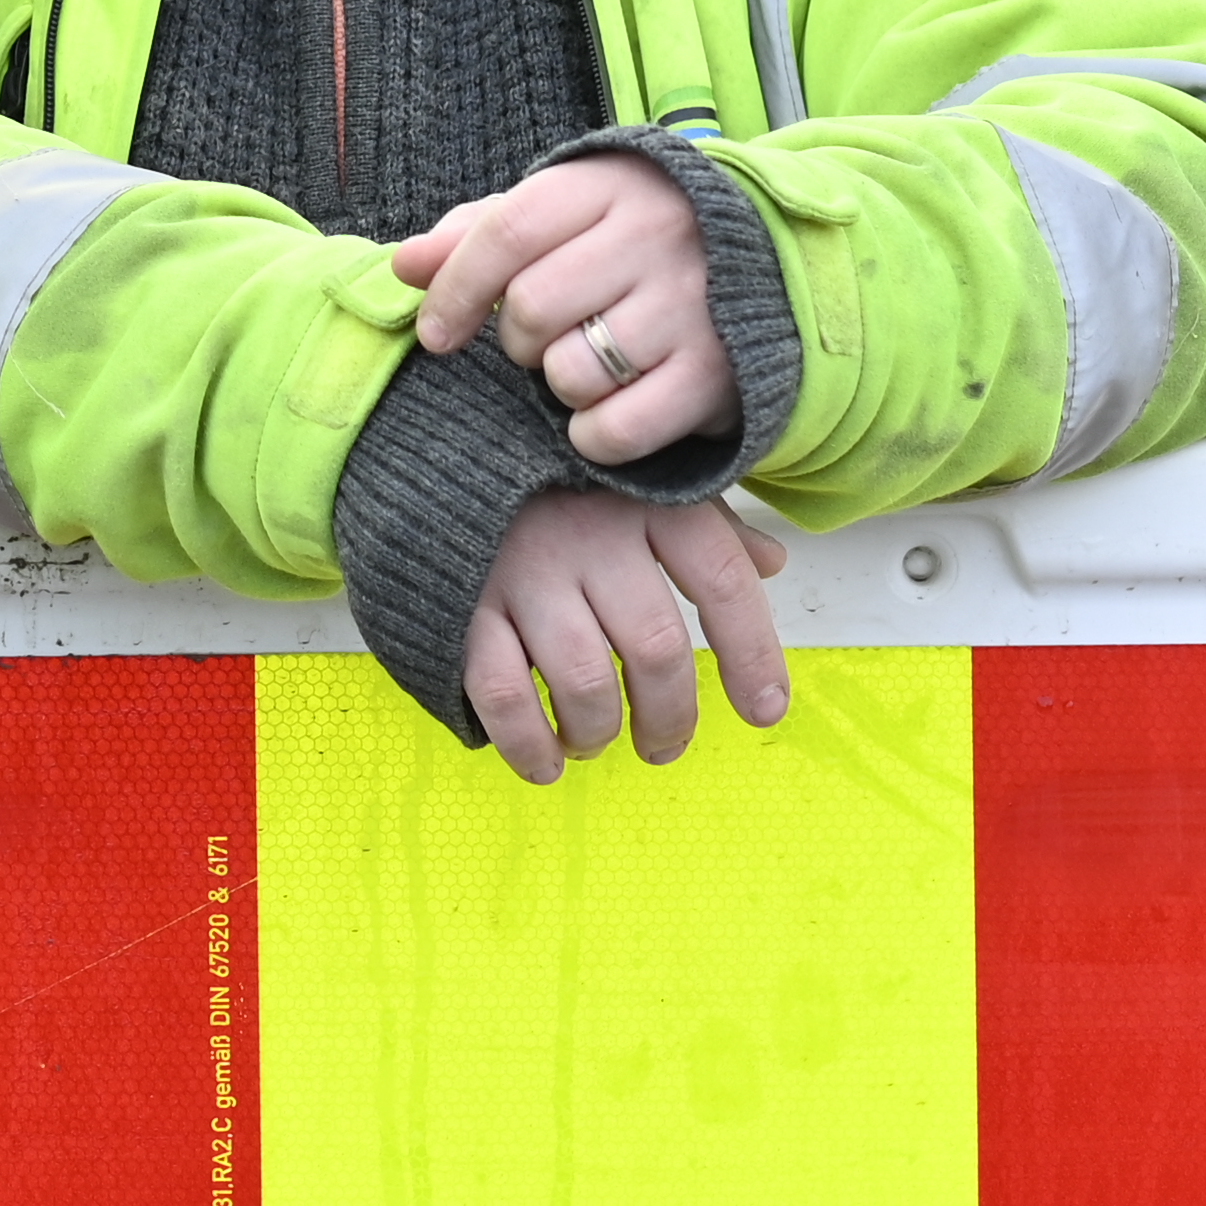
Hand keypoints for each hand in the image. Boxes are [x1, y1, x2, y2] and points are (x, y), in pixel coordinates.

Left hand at [387, 144, 728, 469]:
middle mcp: (655, 238)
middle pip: (532, 307)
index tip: (436, 332)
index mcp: (610, 185)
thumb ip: (482, 232)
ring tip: (587, 365)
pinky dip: (593, 436)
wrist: (775, 265)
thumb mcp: (570, 211)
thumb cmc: (640, 239)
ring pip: (570, 372)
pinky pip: (618, 428)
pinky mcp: (716, 375)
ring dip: (559, 385)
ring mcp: (691, 307)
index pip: (507, 231)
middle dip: (518, 340)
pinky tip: (604, 414)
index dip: (456, 288)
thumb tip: (403, 263)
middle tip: (544, 338)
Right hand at [464, 490, 792, 782]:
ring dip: (597, 733)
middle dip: (670, 717)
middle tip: (664, 745)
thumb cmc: (558, 470)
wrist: (433, 443)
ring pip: (585, 682)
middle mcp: (591, 535)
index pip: (721, 582)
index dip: (753, 656)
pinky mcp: (464, 604)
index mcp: (647, 501)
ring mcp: (524, 571)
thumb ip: (708, 523)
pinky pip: (503, 693)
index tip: (765, 713)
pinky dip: (527, 743)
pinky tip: (544, 762)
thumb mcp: (642, 478)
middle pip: (656, 650)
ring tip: (592, 741)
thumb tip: (771, 562)